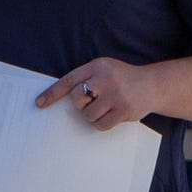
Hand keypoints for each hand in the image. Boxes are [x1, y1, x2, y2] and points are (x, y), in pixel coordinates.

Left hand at [37, 56, 154, 128]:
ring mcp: (115, 96)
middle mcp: (106, 79)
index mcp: (97, 66)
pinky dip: (102, 122)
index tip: (39, 104)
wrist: (152, 84)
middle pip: (77, 100)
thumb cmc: (122, 78)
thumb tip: (62, 98)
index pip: (69, 81)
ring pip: (88, 115)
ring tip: (106, 105)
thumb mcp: (104, 69)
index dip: (52, 93)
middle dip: (81, 104)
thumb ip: (86, 78)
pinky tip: (112, 113)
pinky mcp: (123, 111)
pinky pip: (100, 125)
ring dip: (93, 114)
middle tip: (94, 99)